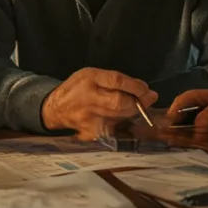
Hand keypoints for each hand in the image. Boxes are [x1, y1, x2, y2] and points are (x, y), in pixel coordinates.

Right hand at [41, 68, 157, 139]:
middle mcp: (89, 99)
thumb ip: (114, 79)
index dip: (135, 86)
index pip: (116, 81)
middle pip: (120, 102)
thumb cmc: (77, 87)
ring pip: (120, 116)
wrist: (57, 109)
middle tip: (150, 97)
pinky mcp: (93, 133)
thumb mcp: (92, 74)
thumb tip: (141, 88)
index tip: (146, 89)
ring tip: (139, 104)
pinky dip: (123, 121)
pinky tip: (123, 116)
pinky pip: (115, 127)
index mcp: (89, 80)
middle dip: (139, 101)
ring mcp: (90, 118)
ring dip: (134, 111)